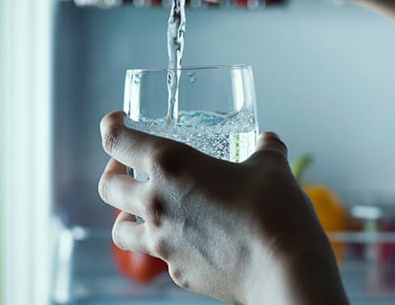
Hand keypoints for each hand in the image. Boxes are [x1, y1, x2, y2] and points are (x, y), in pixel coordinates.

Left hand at [98, 111, 347, 304]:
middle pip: (108, 186)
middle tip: (125, 165)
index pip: (118, 141)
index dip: (111, 126)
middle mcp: (156, 204)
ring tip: (139, 209)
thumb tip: (268, 142)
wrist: (286, 272)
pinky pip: (159, 257)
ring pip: (119, 230)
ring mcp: (162, 244)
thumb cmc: (276, 213)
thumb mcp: (272, 167)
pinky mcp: (178, 273)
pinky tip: (186, 240)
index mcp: (170, 166)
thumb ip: (265, 150)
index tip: (117, 121)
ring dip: (124, 216)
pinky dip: (165, 246)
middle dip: (113, 171)